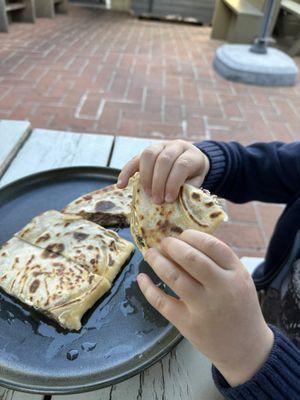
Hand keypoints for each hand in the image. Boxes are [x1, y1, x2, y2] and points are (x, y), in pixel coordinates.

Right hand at [117, 140, 209, 203]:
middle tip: (157, 200)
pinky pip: (134, 160)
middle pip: (164, 160)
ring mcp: (160, 146)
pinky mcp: (146, 152)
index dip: (173, 183)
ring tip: (147, 194)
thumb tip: (173, 201)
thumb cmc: (193, 176)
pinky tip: (121, 185)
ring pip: (148, 155)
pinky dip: (126, 172)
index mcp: (191, 154)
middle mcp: (175, 146)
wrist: (191, 162)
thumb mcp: (196, 182)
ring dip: (145, 177)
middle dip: (158, 183)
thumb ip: (186, 189)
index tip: (169, 199)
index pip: (181, 165)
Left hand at [137, 230, 273, 386]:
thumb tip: (185, 241)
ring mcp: (203, 308)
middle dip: (171, 245)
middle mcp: (221, 289)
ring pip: (173, 276)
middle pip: (190, 258)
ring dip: (157, 261)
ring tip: (150, 254)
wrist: (246, 349)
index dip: (192, 236)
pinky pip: (162, 302)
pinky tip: (142, 278)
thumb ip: (219, 262)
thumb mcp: (241, 280)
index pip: (212, 245)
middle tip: (163, 242)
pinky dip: (148, 288)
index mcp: (236, 274)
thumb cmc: (240, 307)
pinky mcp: (188, 325)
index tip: (182, 234)